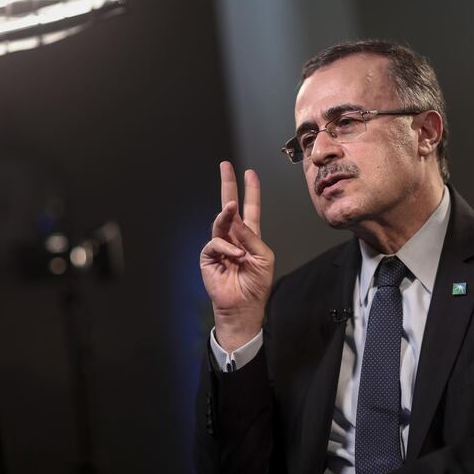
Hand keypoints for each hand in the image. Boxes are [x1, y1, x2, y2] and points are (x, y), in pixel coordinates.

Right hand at [200, 162, 274, 351]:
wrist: (243, 306)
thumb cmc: (256, 284)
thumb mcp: (264, 257)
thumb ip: (252, 237)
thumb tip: (236, 219)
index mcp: (250, 236)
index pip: (250, 208)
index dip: (251, 191)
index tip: (250, 173)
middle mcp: (234, 237)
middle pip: (228, 207)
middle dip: (228, 185)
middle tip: (226, 166)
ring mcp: (220, 245)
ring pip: (220, 222)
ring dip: (226, 215)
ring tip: (231, 208)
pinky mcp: (209, 257)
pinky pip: (215, 243)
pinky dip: (226, 247)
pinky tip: (236, 255)